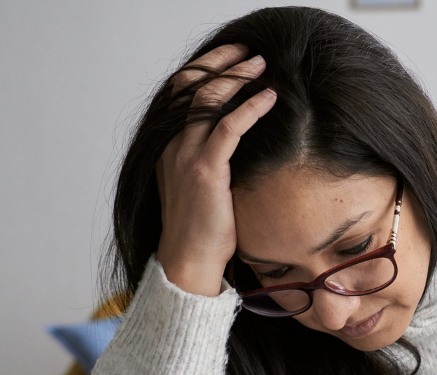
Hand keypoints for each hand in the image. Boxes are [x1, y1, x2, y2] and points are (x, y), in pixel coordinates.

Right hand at [154, 43, 276, 296]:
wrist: (189, 261)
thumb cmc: (201, 230)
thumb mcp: (200, 187)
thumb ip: (209, 160)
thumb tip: (235, 144)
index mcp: (167, 147)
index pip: (180, 92)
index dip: (204, 69)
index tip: (231, 58)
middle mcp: (171, 145)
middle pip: (191, 85)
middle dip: (221, 62)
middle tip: (249, 52)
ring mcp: (185, 156)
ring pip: (208, 98)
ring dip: (237, 76)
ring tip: (261, 65)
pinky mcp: (206, 169)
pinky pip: (230, 126)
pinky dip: (251, 107)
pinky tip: (269, 97)